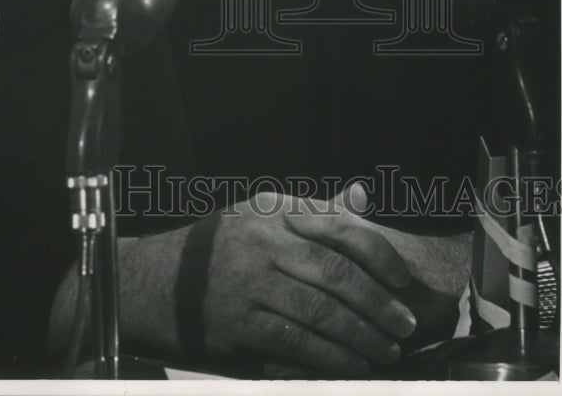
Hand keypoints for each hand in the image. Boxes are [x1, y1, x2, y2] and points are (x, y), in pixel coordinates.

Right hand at [196, 186, 416, 377]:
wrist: (155, 283)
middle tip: (406, 324)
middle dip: (378, 301)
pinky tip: (352, 365)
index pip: (339, 224)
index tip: (404, 278)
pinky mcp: (238, 322)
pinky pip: (296, 342)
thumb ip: (313, 212)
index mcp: (274, 209)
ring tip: (387, 350)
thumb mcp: (261, 217)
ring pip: (320, 311)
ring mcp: (248, 281)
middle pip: (335, 271)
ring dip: (362, 335)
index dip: (379, 252)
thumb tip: (361, 195)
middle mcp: (262, 239)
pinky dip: (331, 357)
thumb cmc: (219, 250)